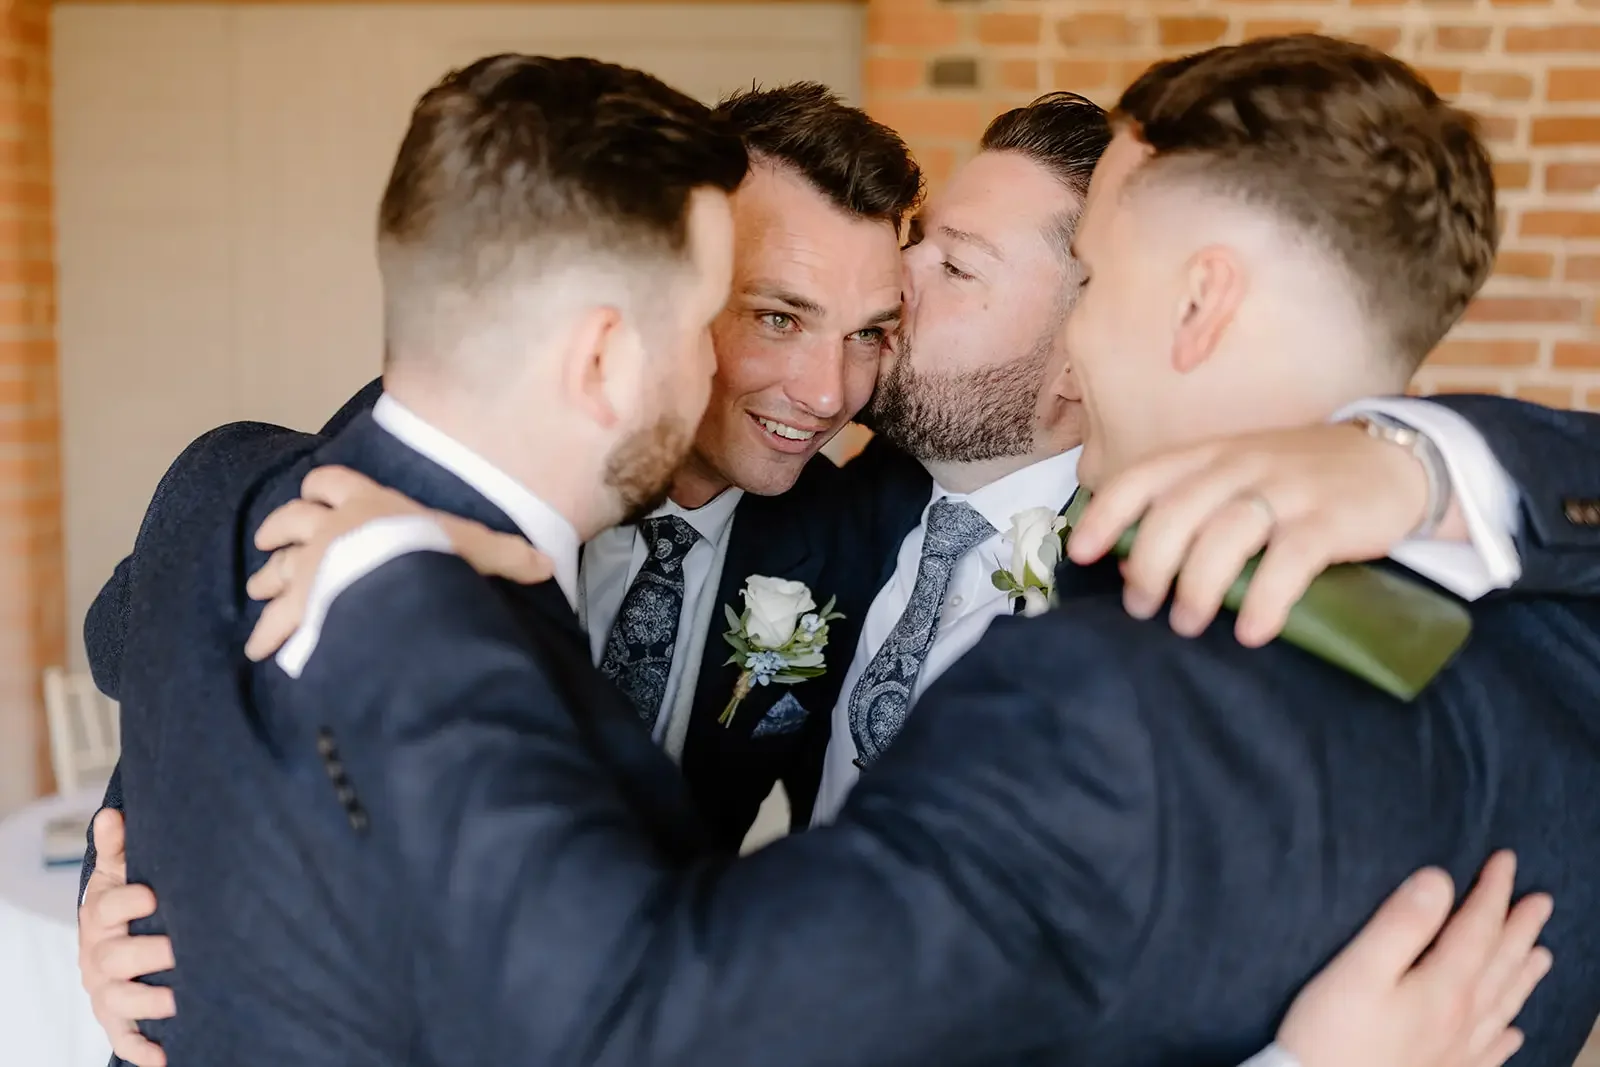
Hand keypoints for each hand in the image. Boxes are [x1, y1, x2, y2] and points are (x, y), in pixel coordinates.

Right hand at [78, 808, 174, 1066]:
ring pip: (119, 999)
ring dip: (147, 1001)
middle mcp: (98, 955)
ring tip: (177, 1000)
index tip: (155, 896)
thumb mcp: (118, 873)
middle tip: (179, 950)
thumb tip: (112, 814)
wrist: (113, 944)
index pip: (108, 907)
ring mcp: (105, 991)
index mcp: (100, 914)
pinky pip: (123, 1039)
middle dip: (145, 953)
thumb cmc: (125, 903)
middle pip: (114, 957)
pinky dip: (141, 1050)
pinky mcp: (116, 1020)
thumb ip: (118, 848)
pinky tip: (165, 1057)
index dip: (129, 902)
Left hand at [244, 466, 552, 659]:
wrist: (391, 579)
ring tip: (258, 587)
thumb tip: (548, 564)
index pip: (334, 482)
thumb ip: (506, 557)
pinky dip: (267, 632)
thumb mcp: (475, 548)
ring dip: (267, 576)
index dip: (323, 487)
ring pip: (276, 565)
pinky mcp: (299, 604)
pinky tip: (260, 648)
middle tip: (270, 540)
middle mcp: (330, 529)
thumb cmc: (431, 554)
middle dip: (280, 529)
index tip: (315, 493)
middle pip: (292, 518)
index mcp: (366, 503)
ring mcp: (309, 566)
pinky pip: (276, 618)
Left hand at [1067, 423, 1440, 646]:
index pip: (1143, 477)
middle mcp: (1242, 465)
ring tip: (1187, 626)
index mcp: (1210, 455)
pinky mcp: (1332, 520)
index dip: (1106, 514)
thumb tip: (1131, 565)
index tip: (1082, 554)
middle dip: (1149, 566)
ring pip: (1224, 536)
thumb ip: (1188, 513)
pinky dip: (1264, 601)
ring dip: (1197, 588)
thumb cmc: (1299, 481)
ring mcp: (1287, 489)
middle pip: (1176, 514)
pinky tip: (1250, 632)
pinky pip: (1289, 561)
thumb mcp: (1237, 480)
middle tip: (1143, 608)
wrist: (1396, 462)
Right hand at [1278, 850, 1552, 1066]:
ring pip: (1503, 1005)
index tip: (1505, 860)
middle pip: (1500, 965)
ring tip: (1543, 954)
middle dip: (1520, 928)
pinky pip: (1489, 1052)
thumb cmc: (1333, 1033)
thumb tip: (1437, 880)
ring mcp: (1457, 1051)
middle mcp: (1462, 1019)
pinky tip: (1513, 1033)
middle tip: (1542, 901)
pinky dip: (1506, 1036)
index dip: (1493, 892)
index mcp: (1444, 986)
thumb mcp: (1359, 970)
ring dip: (1523, 975)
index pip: (1478, 928)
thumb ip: (1400, 924)